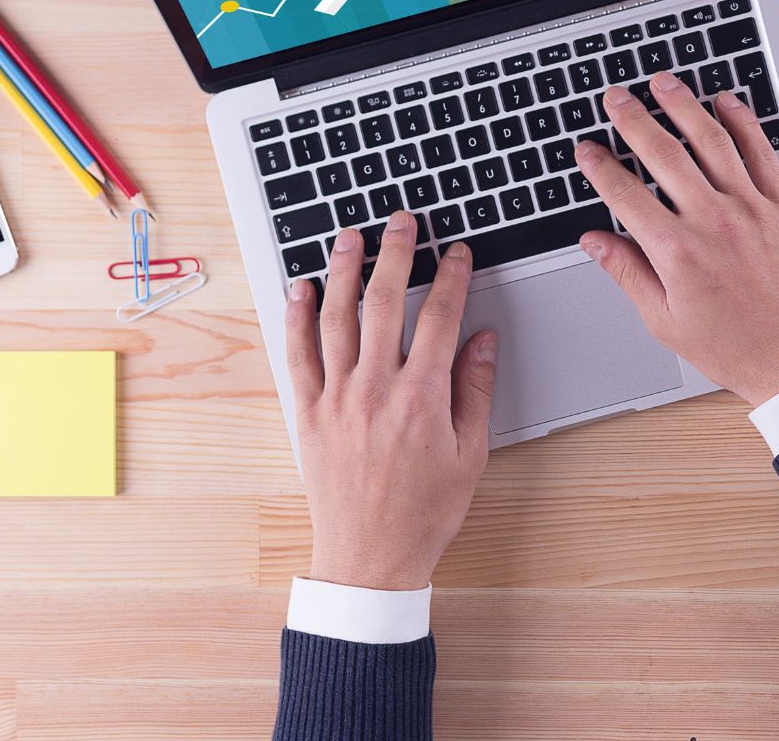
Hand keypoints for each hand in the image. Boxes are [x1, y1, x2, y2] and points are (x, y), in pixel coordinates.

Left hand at [284, 215, 497, 590]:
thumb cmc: (425, 511)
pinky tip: (301, 287)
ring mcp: (336, 399)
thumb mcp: (471, 452)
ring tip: (349, 236)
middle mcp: (375, 389)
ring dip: (343, 271)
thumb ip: (475, 390)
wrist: (371, 557)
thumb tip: (481, 339)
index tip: (457, 252)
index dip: (451, 277)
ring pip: (337, 318)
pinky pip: (298, 355)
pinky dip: (298, 318)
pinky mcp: (307, 414)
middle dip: (395, 254)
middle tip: (402, 222)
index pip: (440, 318)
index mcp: (422, 398)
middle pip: (384, 303)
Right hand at [572, 72, 778, 405]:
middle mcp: (712, 221)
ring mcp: (750, 209)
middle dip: (633, 119)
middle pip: (663, 154)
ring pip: (711, 141)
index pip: (625, 194)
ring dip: (683, 106)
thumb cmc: (737, 349)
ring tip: (662, 83)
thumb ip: (628, 274)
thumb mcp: (666, 322)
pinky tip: (726, 102)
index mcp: (676, 252)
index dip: (600, 166)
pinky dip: (741, 122)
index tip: (586, 149)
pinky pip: (760, 153)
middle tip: (616, 97)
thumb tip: (595, 241)